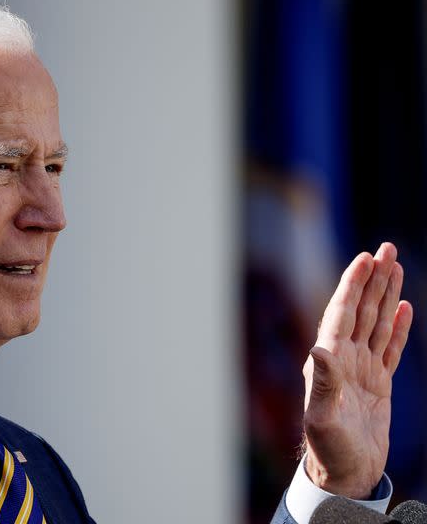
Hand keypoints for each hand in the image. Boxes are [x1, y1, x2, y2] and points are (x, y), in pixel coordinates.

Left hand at [302, 242, 412, 498]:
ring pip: (376, 322)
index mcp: (328, 360)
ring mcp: (361, 369)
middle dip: (373, 278)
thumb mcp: (323, 417)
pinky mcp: (377, 383)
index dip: (353, 284)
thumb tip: (319, 348)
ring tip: (395, 267)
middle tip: (386, 248)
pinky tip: (402, 307)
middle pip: (361, 309)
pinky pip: (389, 347)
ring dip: (385, 294)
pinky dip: (396, 326)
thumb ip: (323, 383)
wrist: (344, 474)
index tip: (365, 257)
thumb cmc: (329, 449)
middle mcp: (342, 358)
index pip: (342, 312)